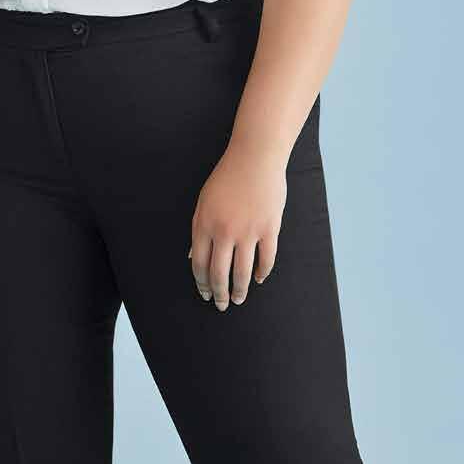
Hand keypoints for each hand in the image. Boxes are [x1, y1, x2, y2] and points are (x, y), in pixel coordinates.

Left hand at [188, 137, 286, 309]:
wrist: (255, 158)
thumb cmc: (227, 178)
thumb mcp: (204, 202)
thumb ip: (199, 231)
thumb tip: (194, 258)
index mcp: (204, 225)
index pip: (199, 265)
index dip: (202, 284)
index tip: (205, 294)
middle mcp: (224, 232)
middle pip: (219, 274)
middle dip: (218, 294)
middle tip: (221, 304)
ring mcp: (248, 231)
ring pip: (242, 272)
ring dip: (240, 290)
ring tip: (239, 298)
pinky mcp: (269, 229)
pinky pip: (266, 258)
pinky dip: (263, 272)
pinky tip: (259, 278)